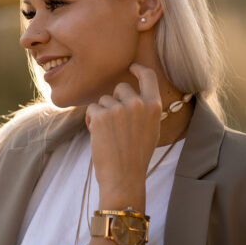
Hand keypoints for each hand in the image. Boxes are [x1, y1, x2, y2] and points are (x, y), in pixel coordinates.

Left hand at [84, 63, 162, 207]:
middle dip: (114, 101)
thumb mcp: (151, 130)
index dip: (139, 69)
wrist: (124, 177)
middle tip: (116, 124)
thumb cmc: (136, 156)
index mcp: (154, 106)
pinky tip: (99, 136)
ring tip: (108, 134)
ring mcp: (119, 109)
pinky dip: (91, 120)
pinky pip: (92, 109)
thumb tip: (136, 96)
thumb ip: (146, 110)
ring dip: (102, 113)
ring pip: (104, 100)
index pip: (148, 77)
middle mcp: (138, 104)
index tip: (131, 67)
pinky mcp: (101, 115)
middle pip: (120, 88)